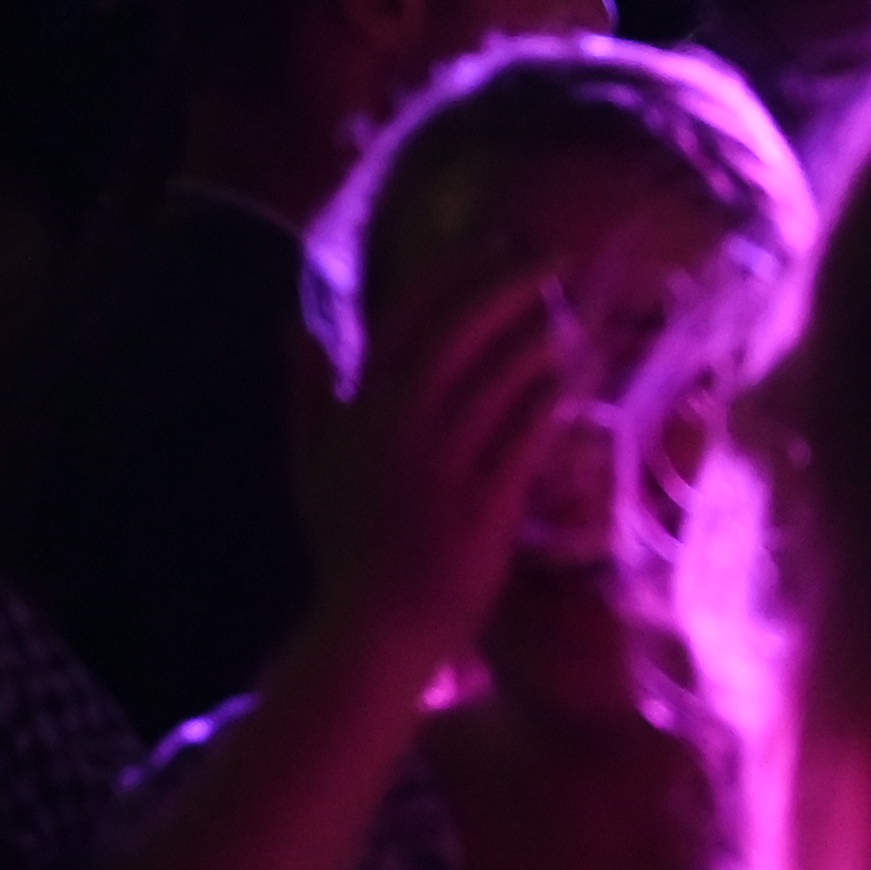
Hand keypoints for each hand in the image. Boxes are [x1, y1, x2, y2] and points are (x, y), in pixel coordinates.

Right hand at [299, 266, 572, 671]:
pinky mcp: (487, 500)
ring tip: (569, 318)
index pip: (408, 315)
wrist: (375, 629)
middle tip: (551, 258)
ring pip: (502, 374)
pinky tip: (575, 378)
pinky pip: (528, 430)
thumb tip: (294, 323)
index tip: (496, 241)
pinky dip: (553, 396)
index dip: (456, 270)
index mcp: (360, 410)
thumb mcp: (309, 465)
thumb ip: (307, 391)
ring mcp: (445, 462)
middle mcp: (401, 425)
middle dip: (510, 283)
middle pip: (462, 329)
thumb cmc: (347, 548)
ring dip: (540, 336)